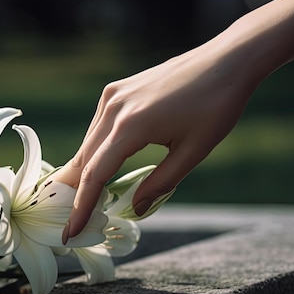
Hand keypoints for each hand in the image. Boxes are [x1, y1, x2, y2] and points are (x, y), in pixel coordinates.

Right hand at [54, 40, 257, 241]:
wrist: (226, 60)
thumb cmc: (216, 105)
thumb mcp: (192, 151)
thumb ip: (160, 183)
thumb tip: (134, 209)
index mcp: (130, 126)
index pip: (95, 175)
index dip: (81, 207)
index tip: (70, 233)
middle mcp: (113, 108)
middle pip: (84, 159)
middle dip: (73, 192)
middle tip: (66, 222)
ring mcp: (113, 96)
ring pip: (88, 142)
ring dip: (83, 171)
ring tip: (77, 200)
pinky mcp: (117, 90)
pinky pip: (98, 127)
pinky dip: (94, 149)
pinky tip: (98, 165)